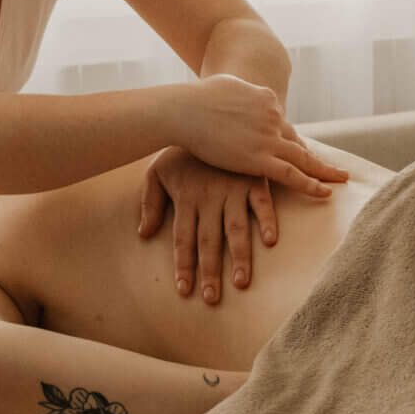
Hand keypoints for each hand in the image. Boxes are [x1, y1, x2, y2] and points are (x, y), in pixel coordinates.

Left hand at [135, 147, 271, 303]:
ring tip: (241, 282)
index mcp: (186, 197)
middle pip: (208, 241)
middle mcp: (209, 198)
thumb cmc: (181, 149)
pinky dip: (267, 221)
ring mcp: (233, 188)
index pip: (183, 239)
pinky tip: (270, 241)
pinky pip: (262, 203)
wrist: (207, 114)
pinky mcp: (254, 178)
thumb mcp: (157, 171)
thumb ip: (150, 202)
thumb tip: (144, 234)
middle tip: (212, 299)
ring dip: (240, 257)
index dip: (183, 265)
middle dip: (209, 271)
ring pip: (236, 229)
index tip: (185, 291)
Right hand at [173, 75, 349, 201]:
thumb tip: (232, 99)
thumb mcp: (223, 87)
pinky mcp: (260, 158)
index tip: (297, 150)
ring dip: (325, 170)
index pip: (280, 124)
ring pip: (303, 157)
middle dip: (314, 156)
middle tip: (334, 169)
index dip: (288, 140)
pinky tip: (326, 193)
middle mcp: (273, 116)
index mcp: (264, 99)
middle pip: (296, 140)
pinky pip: (293, 174)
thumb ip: (234, 95)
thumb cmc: (194, 99)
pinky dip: (312, 184)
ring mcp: (269, 137)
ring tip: (342, 179)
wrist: (184, 109)